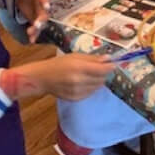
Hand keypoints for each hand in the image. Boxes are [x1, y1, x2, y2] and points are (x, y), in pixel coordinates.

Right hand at [0, 54, 114, 100]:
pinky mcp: (76, 98)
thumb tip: (108, 59)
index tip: (113, 64)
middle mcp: (79, 81)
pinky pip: (90, 93)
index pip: (102, 70)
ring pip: (97, 87)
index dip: (110, 67)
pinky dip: (90, 87)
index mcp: (79, 67)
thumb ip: (92, 59)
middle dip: (103, 73)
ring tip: (87, 75)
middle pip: (102, 79)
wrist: (42, 78)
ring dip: (97, 81)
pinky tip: (82, 82)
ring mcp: (77, 91)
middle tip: (98, 68)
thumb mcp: (75, 56)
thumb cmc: (58, 63)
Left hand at [16, 0, 49, 43]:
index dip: (45, 3)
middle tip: (37, 23)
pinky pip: (35, 30)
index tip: (46, 6)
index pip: (44, 1)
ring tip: (30, 32)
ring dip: (36, 29)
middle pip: (44, 15)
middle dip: (41, 19)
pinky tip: (31, 41)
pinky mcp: (35, 24)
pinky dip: (33, 35)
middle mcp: (42, 10)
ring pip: (40, 24)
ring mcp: (39, 17)